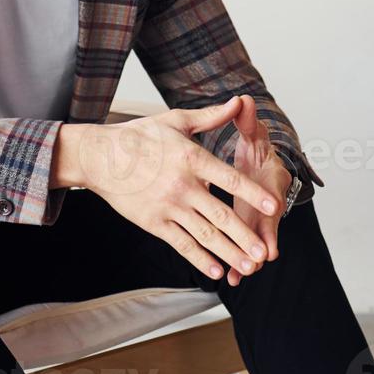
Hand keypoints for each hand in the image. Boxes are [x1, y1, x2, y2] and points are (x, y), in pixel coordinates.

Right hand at [56, 98, 279, 283]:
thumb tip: (239, 102)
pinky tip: (216, 271)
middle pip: (220, 214)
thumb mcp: (176, 120)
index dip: (253, 194)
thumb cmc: (139, 136)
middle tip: (264, 253)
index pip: (229, 178)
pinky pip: (181, 243)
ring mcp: (167, 206)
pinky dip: (199, 258)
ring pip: (204, 234)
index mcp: (191, 158)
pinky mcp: (153, 222)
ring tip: (248, 267)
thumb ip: (211, 117)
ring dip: (228, 252)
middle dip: (245, 236)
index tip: (274, 207)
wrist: (100, 157)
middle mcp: (182, 185)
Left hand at [222, 94, 290, 286]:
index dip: (270, 206)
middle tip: (255, 261)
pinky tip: (226, 278)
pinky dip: (235, 262)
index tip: (270, 213)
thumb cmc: (257, 149)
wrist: (262, 164)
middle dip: (261, 243)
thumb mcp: (253, 134)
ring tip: (237, 276)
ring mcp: (259, 220)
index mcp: (271, 180)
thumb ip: (247, 120)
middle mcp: (268, 204)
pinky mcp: (248, 229)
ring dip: (247, 259)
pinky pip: (242, 249)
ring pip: (255, 243)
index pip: (273, 194)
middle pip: (267, 227)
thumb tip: (243, 100)